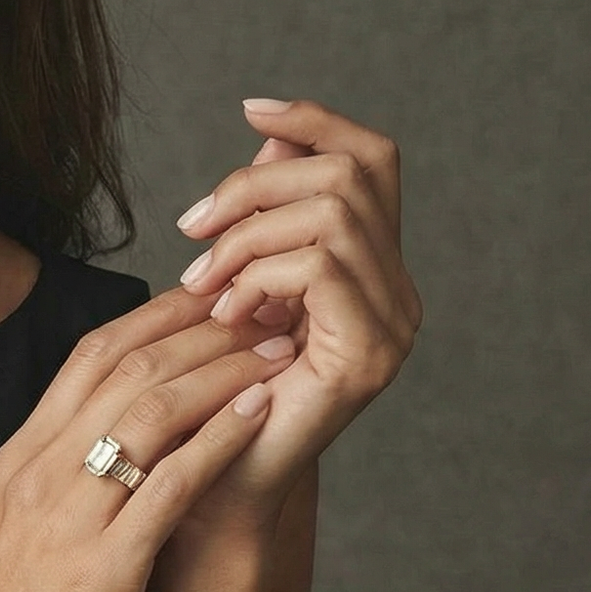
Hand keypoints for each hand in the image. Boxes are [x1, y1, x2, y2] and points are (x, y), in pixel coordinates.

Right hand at [0, 290, 297, 591]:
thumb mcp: (20, 540)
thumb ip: (62, 486)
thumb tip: (121, 448)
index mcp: (17, 462)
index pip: (90, 356)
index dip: (160, 318)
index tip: (218, 301)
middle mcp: (36, 474)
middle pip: (125, 366)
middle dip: (203, 329)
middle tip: (265, 310)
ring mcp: (66, 520)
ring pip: (149, 409)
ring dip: (222, 371)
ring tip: (277, 351)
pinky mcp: (99, 573)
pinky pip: (168, 485)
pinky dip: (219, 440)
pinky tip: (261, 416)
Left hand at [171, 96, 421, 528]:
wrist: (212, 483)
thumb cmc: (214, 387)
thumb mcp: (232, 281)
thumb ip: (258, 213)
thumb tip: (266, 124)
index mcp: (371, 266)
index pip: (370, 158)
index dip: (315, 120)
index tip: (249, 108)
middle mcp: (398, 292)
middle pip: (350, 172)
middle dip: (258, 184)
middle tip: (192, 228)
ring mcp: (393, 325)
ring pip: (333, 213)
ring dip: (247, 236)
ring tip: (201, 282)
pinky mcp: (369, 356)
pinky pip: (321, 267)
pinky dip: (260, 275)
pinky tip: (225, 312)